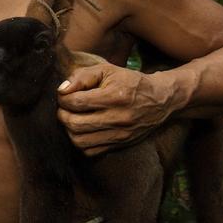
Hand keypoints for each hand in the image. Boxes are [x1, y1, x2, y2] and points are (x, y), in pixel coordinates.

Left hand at [56, 63, 176, 155]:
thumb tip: (62, 90)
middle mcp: (117, 118)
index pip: (76, 102)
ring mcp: (119, 134)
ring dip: (69, 130)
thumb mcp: (107, 70)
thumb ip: (82, 76)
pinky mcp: (120, 145)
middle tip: (64, 108)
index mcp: (114, 96)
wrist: (160, 100)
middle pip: (75, 124)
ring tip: (71, 119)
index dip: (63, 99)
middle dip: (62, 115)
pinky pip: (90, 151)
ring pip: (80, 141)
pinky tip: (82, 130)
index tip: (64, 95)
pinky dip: (80, 142)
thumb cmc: (129, 82)